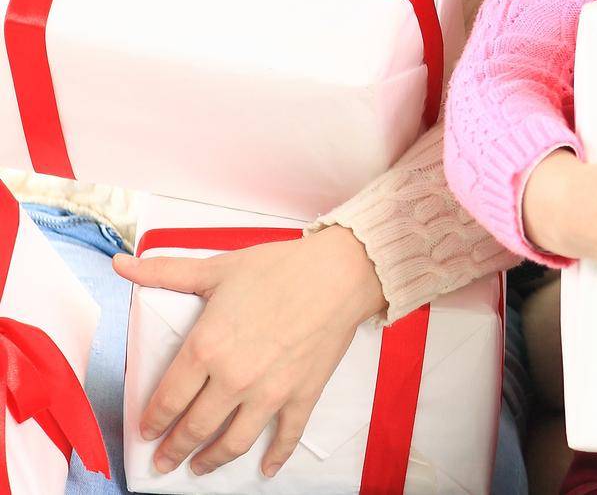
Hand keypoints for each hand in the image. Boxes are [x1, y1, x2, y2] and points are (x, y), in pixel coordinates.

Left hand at [110, 225, 383, 478]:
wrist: (339, 272)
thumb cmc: (279, 267)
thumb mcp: (218, 268)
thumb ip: (165, 273)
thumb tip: (121, 263)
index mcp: (206, 348)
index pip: (166, 400)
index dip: (152, 421)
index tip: (147, 432)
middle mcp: (233, 379)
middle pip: (193, 429)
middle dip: (173, 450)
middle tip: (163, 462)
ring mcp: (268, 393)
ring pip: (232, 443)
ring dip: (211, 460)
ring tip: (198, 468)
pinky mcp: (301, 396)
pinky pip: (286, 437)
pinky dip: (275, 458)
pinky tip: (265, 469)